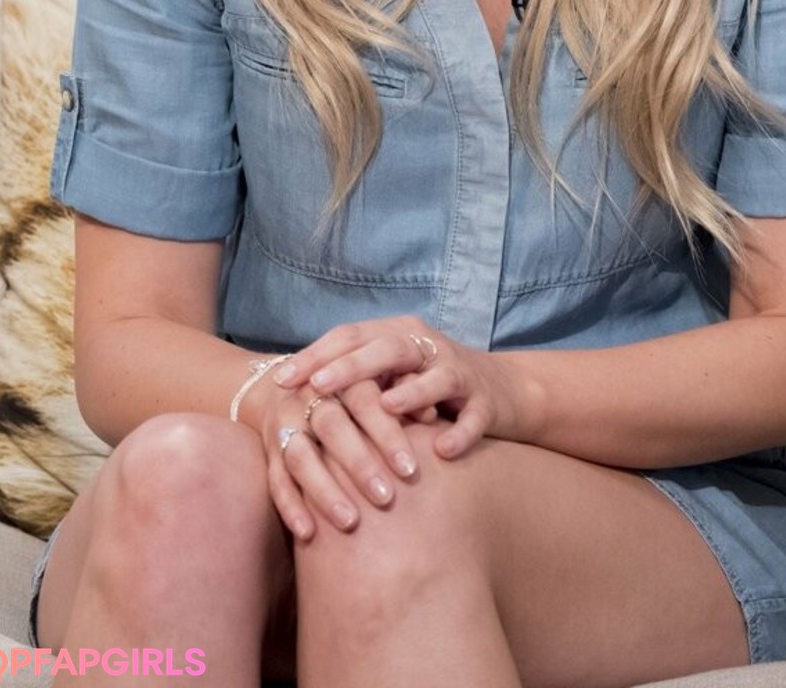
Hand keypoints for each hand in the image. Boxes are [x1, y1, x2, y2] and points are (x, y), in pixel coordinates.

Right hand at [243, 360, 433, 540]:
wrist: (289, 381)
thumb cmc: (354, 390)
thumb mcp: (378, 383)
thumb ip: (404, 393)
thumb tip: (433, 413)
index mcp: (341, 374)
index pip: (364, 398)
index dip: (387, 431)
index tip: (411, 469)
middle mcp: (308, 394)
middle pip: (332, 426)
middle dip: (359, 463)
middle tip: (388, 499)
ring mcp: (284, 421)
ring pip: (300, 456)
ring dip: (324, 490)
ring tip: (351, 523)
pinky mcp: (267, 449)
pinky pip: (275, 479)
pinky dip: (290, 506)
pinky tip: (308, 533)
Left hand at [274, 315, 524, 460]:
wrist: (503, 392)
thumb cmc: (429, 388)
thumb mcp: (390, 376)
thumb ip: (351, 379)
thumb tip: (285, 394)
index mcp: (398, 335)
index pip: (351, 336)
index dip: (316, 355)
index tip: (281, 380)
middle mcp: (428, 347)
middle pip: (388, 348)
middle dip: (352, 366)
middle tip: (318, 386)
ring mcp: (460, 373)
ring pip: (436, 376)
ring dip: (411, 392)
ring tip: (386, 408)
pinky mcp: (487, 402)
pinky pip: (474, 417)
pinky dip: (459, 432)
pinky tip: (442, 450)